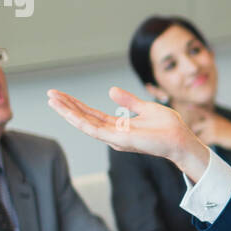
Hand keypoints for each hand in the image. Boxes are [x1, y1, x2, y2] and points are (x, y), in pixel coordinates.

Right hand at [46, 85, 210, 179]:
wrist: (180, 138)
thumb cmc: (168, 127)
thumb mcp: (145, 108)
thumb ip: (128, 101)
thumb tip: (111, 90)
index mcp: (118, 126)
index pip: (92, 115)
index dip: (76, 105)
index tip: (61, 95)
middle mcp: (113, 134)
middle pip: (84, 118)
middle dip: (66, 107)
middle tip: (50, 94)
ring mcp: (114, 138)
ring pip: (84, 124)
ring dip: (67, 112)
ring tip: (52, 100)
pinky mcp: (118, 139)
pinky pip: (93, 129)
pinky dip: (79, 121)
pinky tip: (67, 112)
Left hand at [187, 110, 230, 150]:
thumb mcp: (223, 125)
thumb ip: (214, 125)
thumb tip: (203, 131)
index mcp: (214, 117)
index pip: (202, 111)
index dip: (195, 108)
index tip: (188, 106)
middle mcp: (211, 120)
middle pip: (195, 126)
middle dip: (194, 133)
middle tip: (197, 139)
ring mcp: (212, 128)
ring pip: (198, 136)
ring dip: (199, 142)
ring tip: (205, 145)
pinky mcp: (213, 136)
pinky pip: (203, 142)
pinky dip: (204, 146)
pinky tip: (208, 148)